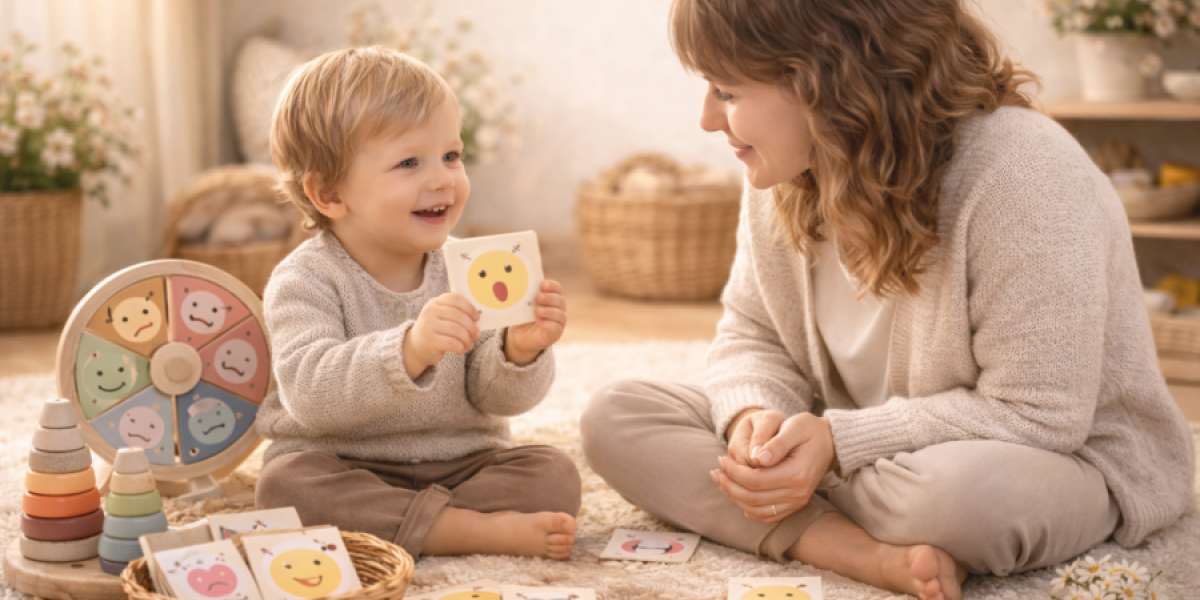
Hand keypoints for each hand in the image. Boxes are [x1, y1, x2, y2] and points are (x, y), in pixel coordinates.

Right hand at [403, 293, 479, 378]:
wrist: (416, 346)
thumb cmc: (435, 330)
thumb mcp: (442, 317)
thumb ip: (456, 313)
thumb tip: (477, 318)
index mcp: (435, 302)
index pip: (455, 299)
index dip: (469, 308)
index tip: (477, 317)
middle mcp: (430, 311)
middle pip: (458, 315)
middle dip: (471, 326)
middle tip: (476, 335)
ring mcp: (428, 326)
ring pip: (456, 329)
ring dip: (467, 338)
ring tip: (469, 344)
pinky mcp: (429, 341)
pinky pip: (451, 343)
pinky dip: (460, 347)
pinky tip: (461, 350)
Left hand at [504, 280, 566, 365]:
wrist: (519, 335)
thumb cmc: (523, 316)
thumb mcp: (523, 305)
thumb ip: (525, 296)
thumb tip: (519, 285)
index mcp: (552, 298)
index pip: (557, 289)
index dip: (552, 286)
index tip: (542, 284)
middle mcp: (558, 309)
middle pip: (560, 301)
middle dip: (550, 298)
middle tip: (538, 297)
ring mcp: (558, 322)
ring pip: (560, 315)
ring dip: (549, 311)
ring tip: (538, 311)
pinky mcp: (555, 334)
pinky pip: (556, 328)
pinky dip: (548, 324)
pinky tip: (538, 322)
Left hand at [710, 413, 836, 522]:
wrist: (830, 442)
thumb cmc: (809, 430)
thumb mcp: (794, 427)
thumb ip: (776, 443)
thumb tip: (756, 458)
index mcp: (796, 474)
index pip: (755, 480)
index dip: (734, 472)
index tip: (722, 459)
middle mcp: (798, 493)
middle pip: (753, 498)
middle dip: (729, 485)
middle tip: (717, 470)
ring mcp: (797, 501)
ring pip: (757, 510)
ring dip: (735, 497)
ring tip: (722, 480)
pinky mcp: (795, 505)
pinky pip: (767, 516)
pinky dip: (748, 508)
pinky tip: (737, 494)